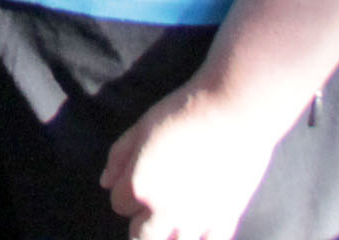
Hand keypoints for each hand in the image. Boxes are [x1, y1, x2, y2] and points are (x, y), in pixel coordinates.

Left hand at [102, 80, 286, 239]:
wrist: (232, 111)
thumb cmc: (181, 113)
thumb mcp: (140, 127)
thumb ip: (119, 158)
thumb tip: (106, 183)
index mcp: (139, 187)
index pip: (118, 204)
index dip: (125, 192)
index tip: (137, 180)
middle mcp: (165, 211)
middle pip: (141, 236)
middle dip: (142, 222)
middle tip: (153, 206)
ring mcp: (197, 219)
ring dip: (169, 235)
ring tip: (173, 220)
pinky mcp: (226, 219)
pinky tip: (198, 230)